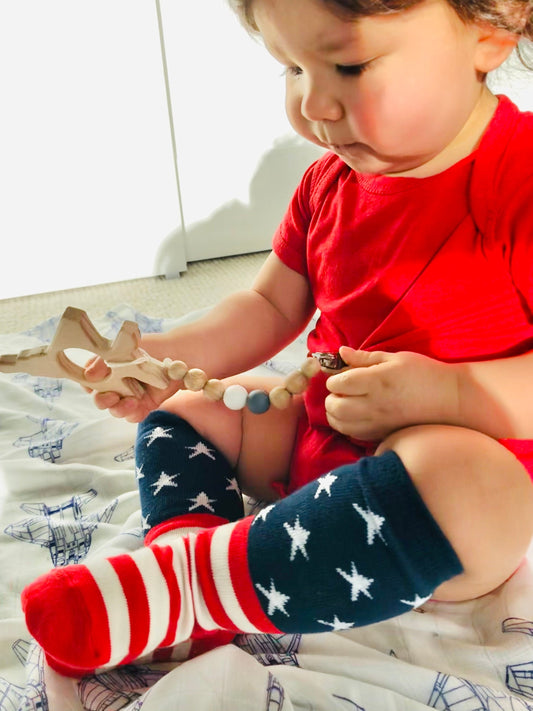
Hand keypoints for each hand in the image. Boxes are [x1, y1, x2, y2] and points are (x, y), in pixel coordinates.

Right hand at [84, 356, 180, 422]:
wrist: (178, 354)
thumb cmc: (151, 347)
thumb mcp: (126, 349)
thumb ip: (105, 361)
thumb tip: (89, 374)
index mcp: (107, 369)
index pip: (88, 380)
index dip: (87, 385)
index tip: (91, 385)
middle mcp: (115, 384)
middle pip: (100, 399)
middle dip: (102, 401)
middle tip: (111, 397)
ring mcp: (129, 396)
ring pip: (115, 410)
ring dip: (119, 409)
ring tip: (131, 402)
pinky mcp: (144, 405)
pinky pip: (133, 416)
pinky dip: (134, 413)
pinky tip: (139, 406)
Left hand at [325, 346, 459, 440]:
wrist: (450, 399)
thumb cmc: (424, 373)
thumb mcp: (395, 358)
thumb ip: (364, 358)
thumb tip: (340, 352)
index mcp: (377, 381)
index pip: (338, 383)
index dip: (334, 379)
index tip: (342, 375)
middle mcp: (375, 404)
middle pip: (335, 406)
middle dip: (331, 398)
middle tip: (340, 391)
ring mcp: (378, 422)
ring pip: (340, 424)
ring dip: (335, 414)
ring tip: (345, 403)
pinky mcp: (383, 434)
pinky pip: (353, 434)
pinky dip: (346, 426)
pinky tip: (355, 416)